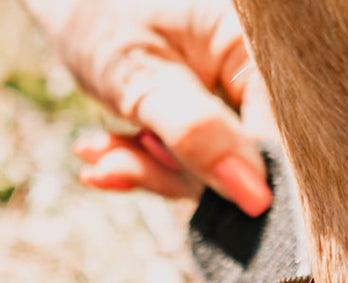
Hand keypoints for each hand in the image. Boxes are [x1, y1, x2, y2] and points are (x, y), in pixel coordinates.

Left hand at [28, 0, 274, 214]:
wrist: (71, 6)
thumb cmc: (103, 20)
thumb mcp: (142, 80)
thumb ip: (196, 136)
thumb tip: (254, 197)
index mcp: (254, 46)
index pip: (276, 132)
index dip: (240, 171)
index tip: (179, 174)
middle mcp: (253, 73)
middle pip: (245, 158)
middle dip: (176, 170)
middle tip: (114, 163)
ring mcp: (231, 99)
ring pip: (213, 170)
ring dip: (150, 170)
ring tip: (97, 156)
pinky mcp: (208, 123)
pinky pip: (190, 165)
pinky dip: (145, 165)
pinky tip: (102, 156)